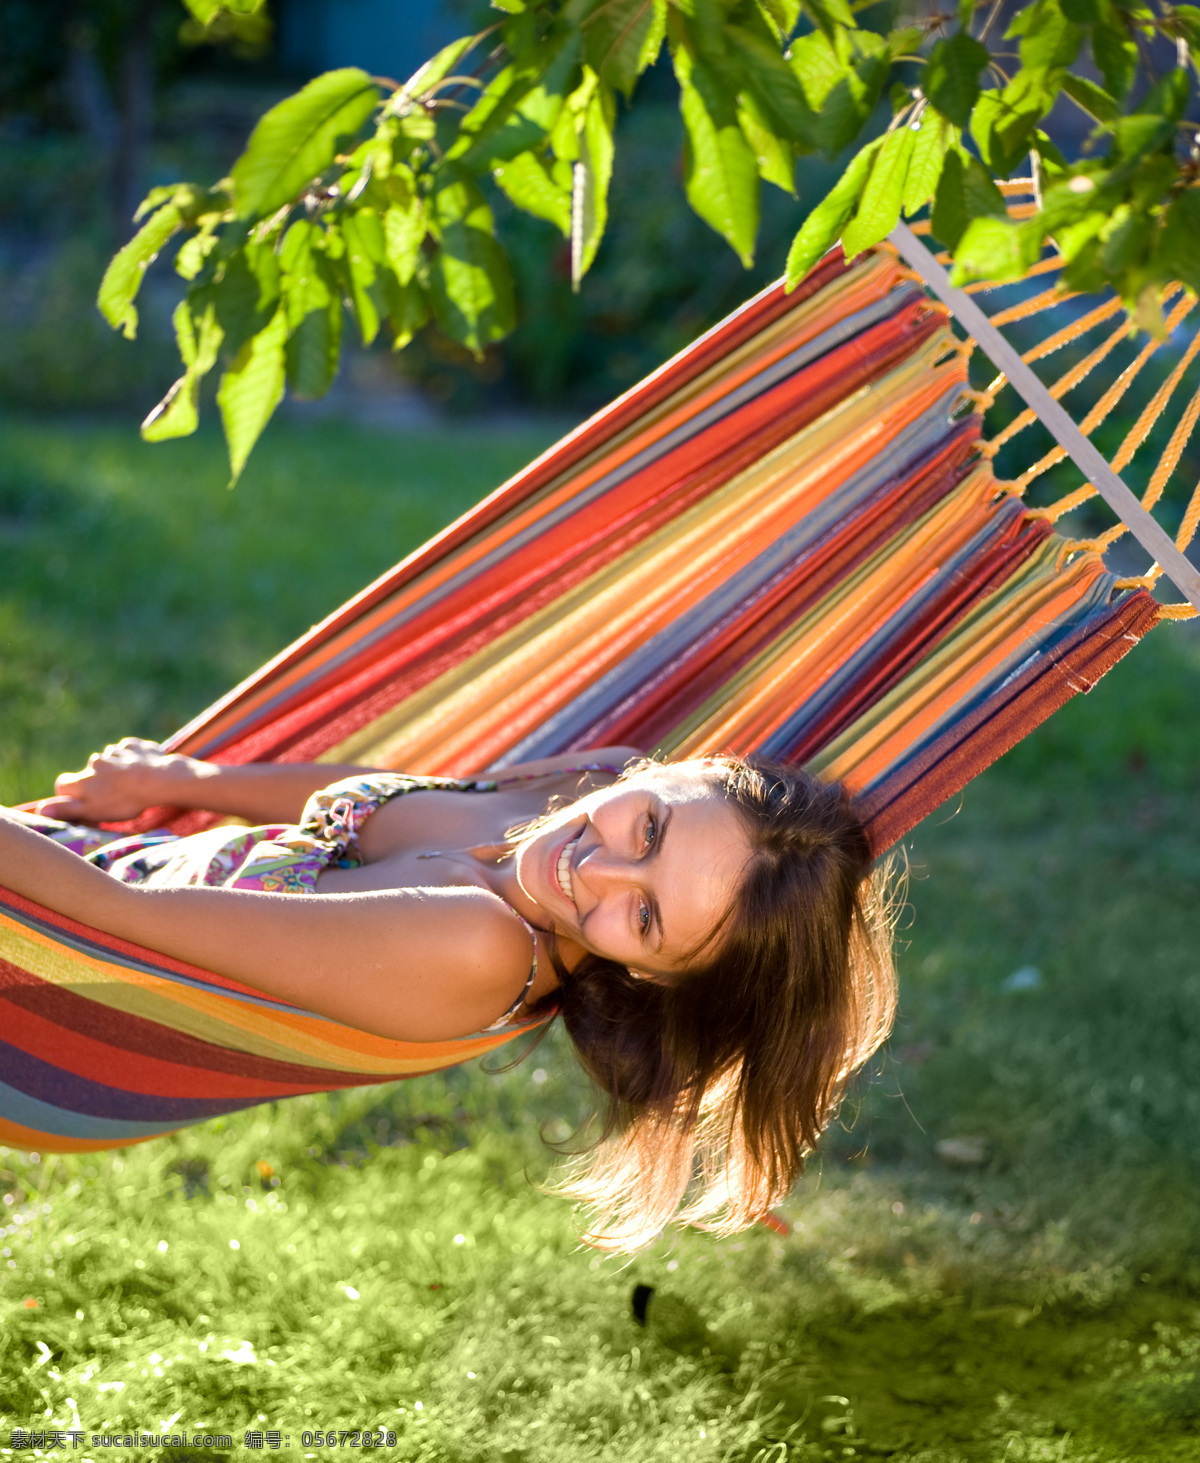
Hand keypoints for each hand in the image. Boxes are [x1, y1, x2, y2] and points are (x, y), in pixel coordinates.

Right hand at [36, 738, 196, 824]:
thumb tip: (41, 809)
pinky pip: (129, 750)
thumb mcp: (93, 811)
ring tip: (133, 783)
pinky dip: (133, 758)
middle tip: (116, 795)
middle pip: (90, 772)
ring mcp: (115, 751)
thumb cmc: (125, 800)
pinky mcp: (134, 745)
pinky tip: (144, 769)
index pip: (64, 783)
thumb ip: (67, 809)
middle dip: (98, 781)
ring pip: (110, 760)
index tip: (84, 802)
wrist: (159, 779)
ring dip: (117, 769)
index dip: (71, 794)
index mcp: (83, 779)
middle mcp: (95, 762)